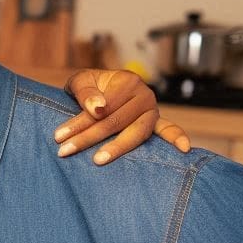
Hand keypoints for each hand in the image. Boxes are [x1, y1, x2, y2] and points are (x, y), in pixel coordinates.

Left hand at [56, 69, 190, 164]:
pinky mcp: (155, 123)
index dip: (79, 122)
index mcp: (127, 81)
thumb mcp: (81, 81)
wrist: (100, 89)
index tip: (58, 136)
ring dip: (118, 147)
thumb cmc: (89, 87)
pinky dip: (177, 138)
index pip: (103, 106)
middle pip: (116, 121)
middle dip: (88, 137)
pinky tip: (184, 150)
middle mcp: (144, 95)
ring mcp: (152, 110)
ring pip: (137, 132)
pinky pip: (168, 130)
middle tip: (65, 151)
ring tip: (97, 160)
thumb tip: (97, 108)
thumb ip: (86, 92)